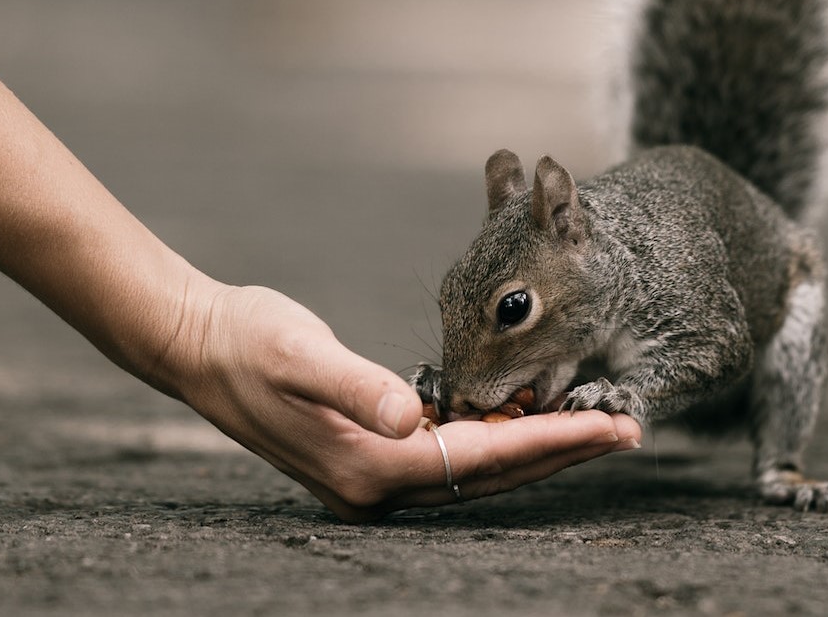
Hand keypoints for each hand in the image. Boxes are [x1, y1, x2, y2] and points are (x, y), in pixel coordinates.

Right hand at [168, 282, 642, 522]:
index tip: (612, 424)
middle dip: (562, 449)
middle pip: (491, 473)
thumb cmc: (248, 343)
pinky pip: (452, 454)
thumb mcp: (299, 355)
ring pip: (477, 467)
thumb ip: (356, 386)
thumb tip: (410, 416)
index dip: (551, 439)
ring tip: (595, 424)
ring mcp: (374, 473)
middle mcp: (376, 484)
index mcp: (368, 466)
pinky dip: (496, 438)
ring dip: (537, 445)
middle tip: (628, 427)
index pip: (482, 458)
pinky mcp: (372, 452)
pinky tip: (525, 415)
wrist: (199, 346)